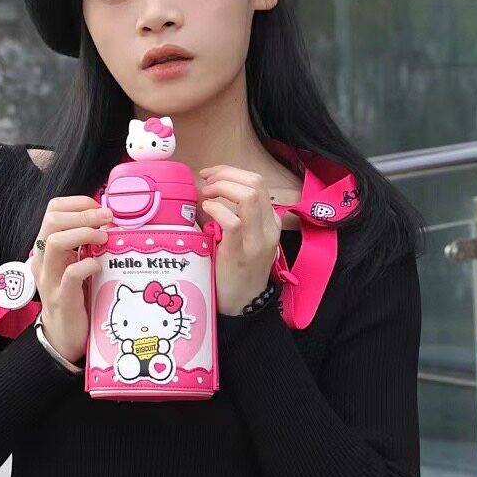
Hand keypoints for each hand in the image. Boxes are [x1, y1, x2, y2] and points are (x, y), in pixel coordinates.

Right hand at [29, 196, 112, 362]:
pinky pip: (70, 274)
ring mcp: (50, 279)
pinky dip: (87, 265)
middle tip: (107, 219)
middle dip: (83, 214)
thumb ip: (85, 243)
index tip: (102, 209)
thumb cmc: (75, 296)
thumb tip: (110, 220)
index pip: (53, 210)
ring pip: (55, 243)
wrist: (63, 336)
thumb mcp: (76, 263)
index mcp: (46, 248)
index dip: (79, 203)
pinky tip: (99, 265)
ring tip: (103, 238)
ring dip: (83, 234)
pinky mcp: (62, 298)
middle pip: (51, 221)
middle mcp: (43, 260)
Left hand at [198, 165, 282, 315]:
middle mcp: (269, 227)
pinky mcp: (241, 253)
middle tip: (205, 182)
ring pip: (247, 197)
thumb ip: (239, 215)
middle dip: (226, 174)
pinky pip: (232, 221)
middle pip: (254, 183)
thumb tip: (212, 190)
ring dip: (222, 188)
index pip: (257, 182)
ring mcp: (257, 240)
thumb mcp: (247, 238)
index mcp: (271, 221)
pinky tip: (206, 211)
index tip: (210, 175)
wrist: (243, 304)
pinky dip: (216, 209)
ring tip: (206, 196)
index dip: (231, 172)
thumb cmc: (238, 269)